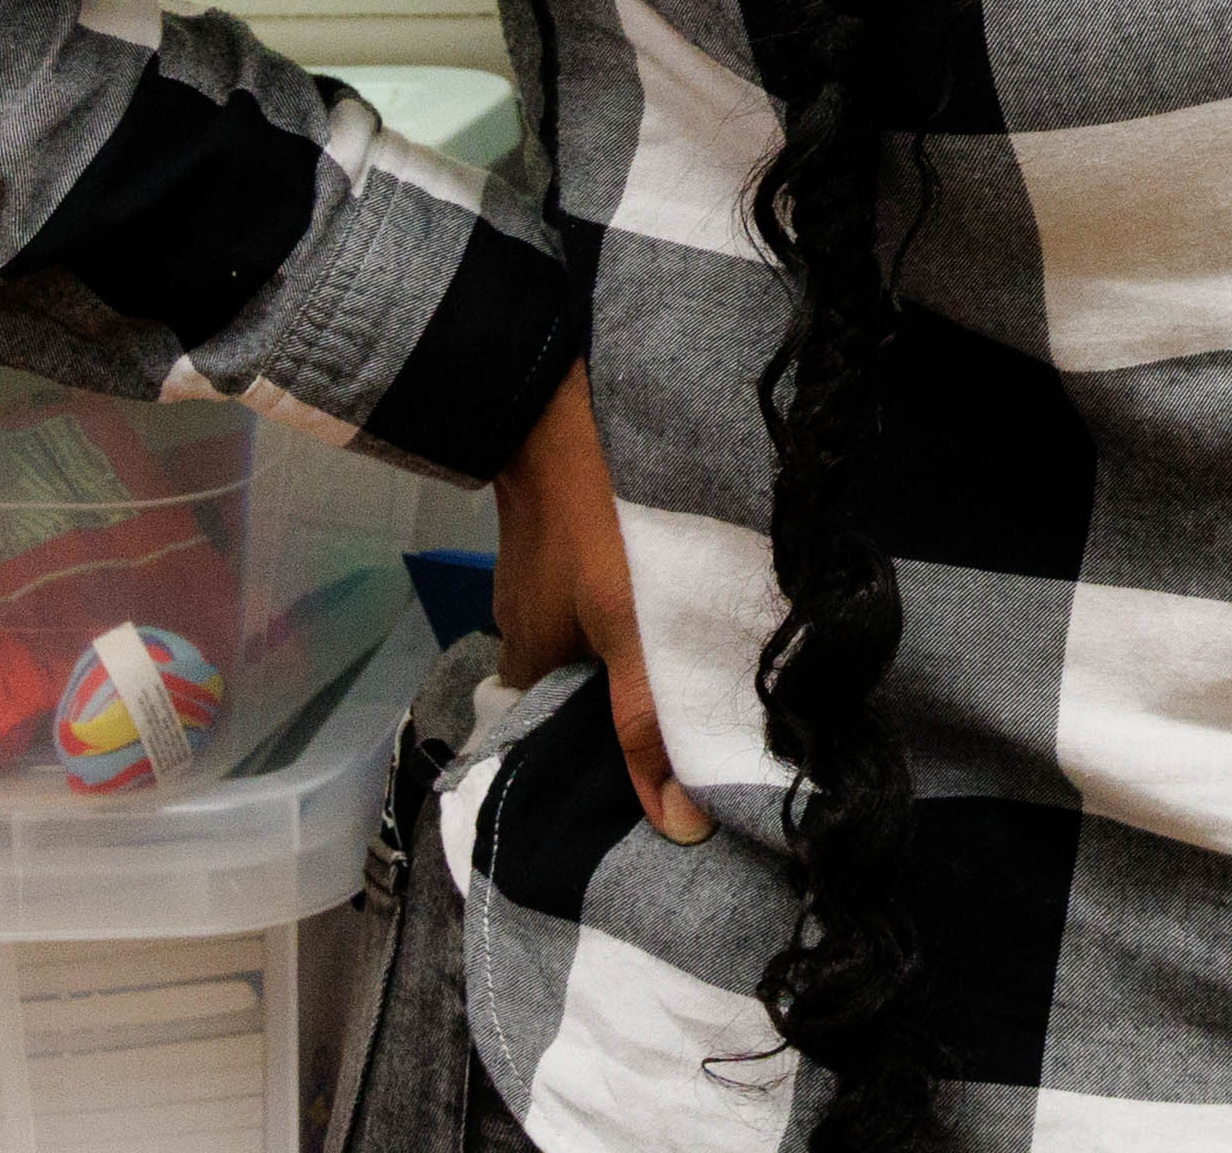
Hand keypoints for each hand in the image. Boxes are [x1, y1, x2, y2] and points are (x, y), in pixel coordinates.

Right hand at [489, 360, 706, 840]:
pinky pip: (599, 596)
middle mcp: (522, 631)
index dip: (609, 769)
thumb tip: (678, 826)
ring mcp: (539, 582)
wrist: (558, 404)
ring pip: (594, 640)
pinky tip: (682, 605)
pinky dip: (633, 608)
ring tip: (710, 672)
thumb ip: (648, 722)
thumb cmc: (592, 528)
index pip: (561, 745)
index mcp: (524, 667)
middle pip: (581, 692)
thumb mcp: (628, 633)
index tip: (669, 788)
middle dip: (635, 709)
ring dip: (640, 653)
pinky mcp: (562, 540)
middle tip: (707, 729)